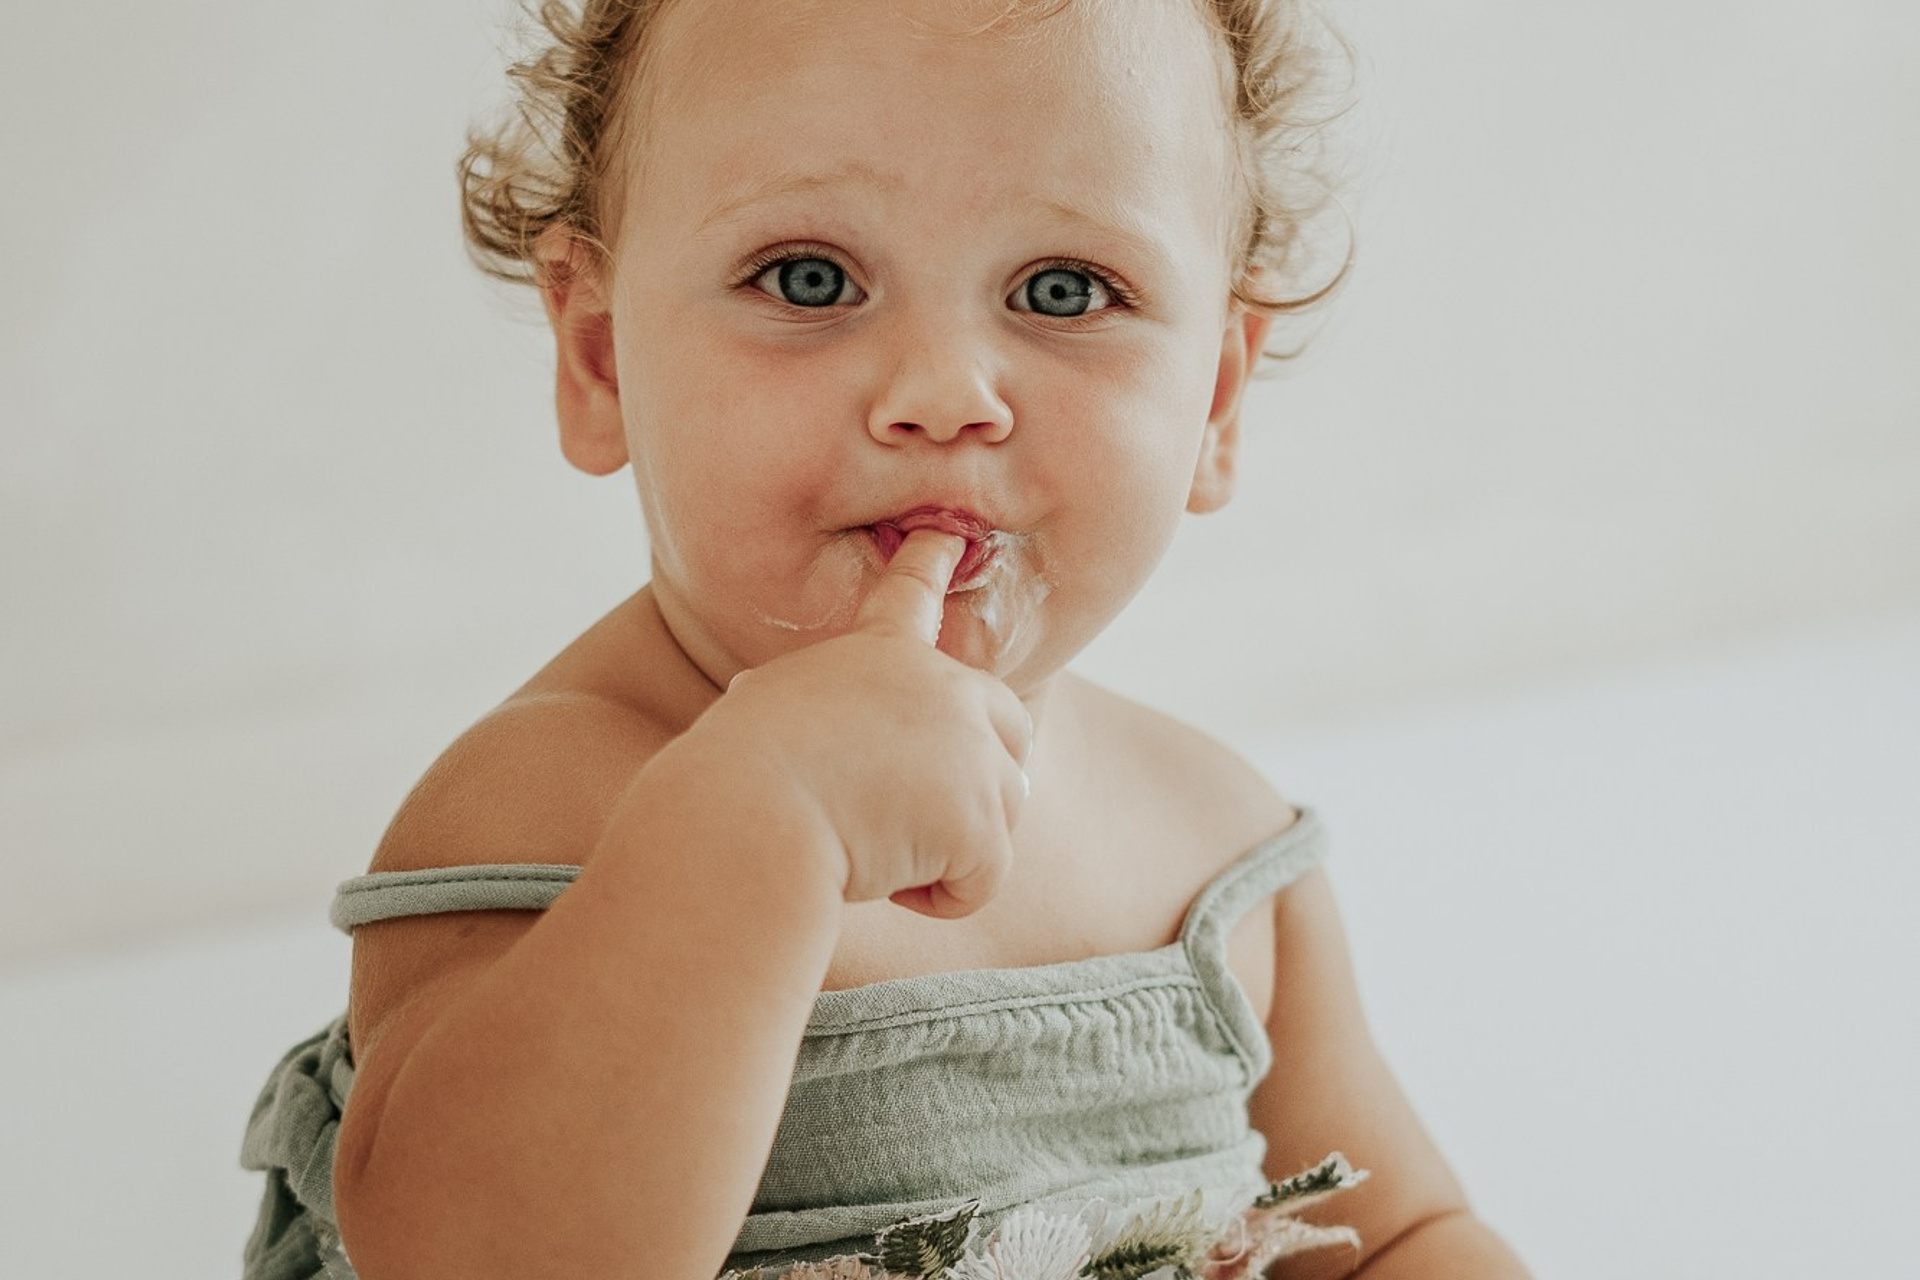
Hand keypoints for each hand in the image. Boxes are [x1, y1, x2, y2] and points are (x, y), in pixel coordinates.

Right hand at [693, 530, 1033, 917]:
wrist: (746, 819)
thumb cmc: (734, 777)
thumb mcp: (764, 712)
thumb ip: (810, 708)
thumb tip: (757, 705)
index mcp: (879, 654)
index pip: (912, 593)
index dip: (934, 563)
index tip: (953, 535)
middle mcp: (943, 686)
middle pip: (1012, 732)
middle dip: (977, 786)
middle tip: (906, 819)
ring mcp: (973, 750)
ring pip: (1001, 817)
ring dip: (946, 850)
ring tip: (877, 849)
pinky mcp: (983, 819)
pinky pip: (982, 879)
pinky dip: (939, 898)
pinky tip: (887, 883)